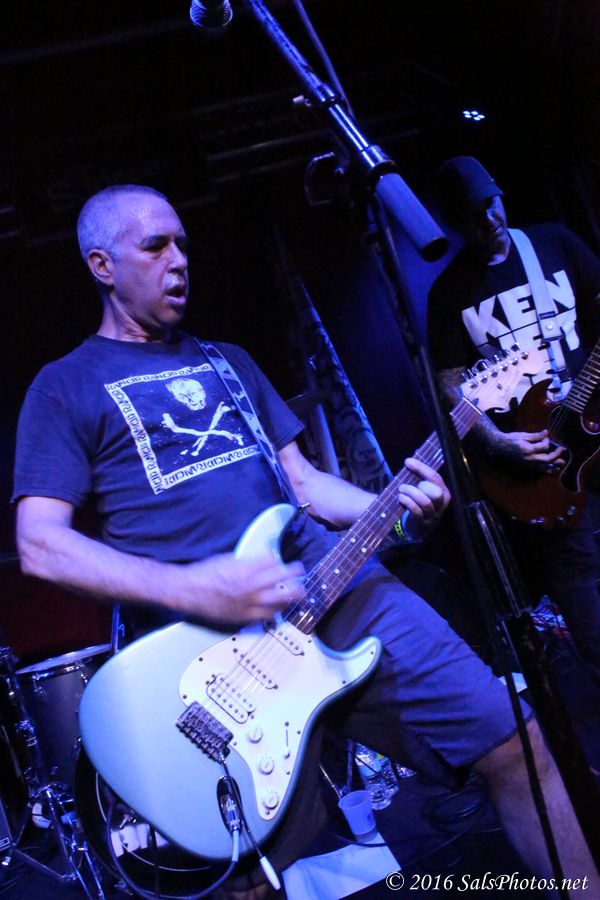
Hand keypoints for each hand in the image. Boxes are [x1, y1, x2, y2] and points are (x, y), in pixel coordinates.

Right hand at [179, 553, 305, 624]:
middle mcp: (251, 586)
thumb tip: (266, 559)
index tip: (291, 562)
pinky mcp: (244, 616)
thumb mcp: (229, 558)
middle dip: (296, 576)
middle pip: (284, 582)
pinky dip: (276, 610)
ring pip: (280, 601)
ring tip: (298, 591)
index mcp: (246, 568)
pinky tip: (280, 607)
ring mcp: (249, 603)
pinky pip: (267, 616)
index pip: (275, 562)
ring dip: (291, 595)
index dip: (285, 562)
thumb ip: (248, 560)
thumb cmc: (206, 572)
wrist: (188, 590)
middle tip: (301, 573)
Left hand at [398, 458, 450, 538]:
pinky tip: (401, 498)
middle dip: (420, 486)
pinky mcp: (423, 524)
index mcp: (443, 492)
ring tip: (401, 490)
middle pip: (436, 492)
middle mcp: (441, 504)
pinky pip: (417, 512)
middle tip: (404, 485)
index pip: (436, 478)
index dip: (421, 468)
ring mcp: (433, 515)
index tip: (408, 462)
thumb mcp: (425, 492)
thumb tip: (409, 462)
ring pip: (426, 502)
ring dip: (411, 494)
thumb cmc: (420, 504)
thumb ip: (420, 479)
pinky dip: (408, 503)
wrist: (420, 529)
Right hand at [490, 429, 564, 466]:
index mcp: (528, 449)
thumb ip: (536, 435)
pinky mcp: (526, 465)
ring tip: (561, 462)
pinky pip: (538, 469)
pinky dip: (545, 469)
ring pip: (544, 465)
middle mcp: (529, 458)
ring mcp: (528, 463)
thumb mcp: (523, 435)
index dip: (546, 440)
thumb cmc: (511, 438)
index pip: (543, 446)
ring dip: (553, 464)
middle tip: (562, 449)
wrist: (500, 446)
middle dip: (555, 454)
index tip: (545, 436)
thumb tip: (546, 432)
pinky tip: (551, 469)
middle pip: (546, 458)